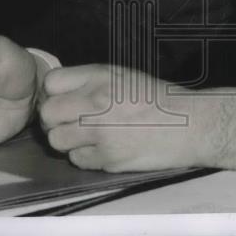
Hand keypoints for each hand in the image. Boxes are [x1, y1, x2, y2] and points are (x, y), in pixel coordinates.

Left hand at [38, 64, 235, 172]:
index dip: (54, 93)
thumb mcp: (122, 75)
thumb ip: (89, 82)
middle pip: (47, 114)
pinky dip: (85, 156)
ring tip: (85, 137)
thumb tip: (58, 94)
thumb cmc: (156, 98)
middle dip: (55, 119)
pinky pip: (76, 160)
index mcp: (100, 76)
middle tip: (70, 122)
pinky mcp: (107, 159)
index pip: (51, 83)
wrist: (188, 124)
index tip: (64, 99)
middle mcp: (96, 102)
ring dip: (67, 140)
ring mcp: (100, 133)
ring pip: (56, 140)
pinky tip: (103, 149)